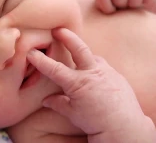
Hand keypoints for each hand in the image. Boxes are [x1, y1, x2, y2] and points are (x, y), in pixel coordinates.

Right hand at [27, 28, 155, 141]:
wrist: (124, 126)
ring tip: (77, 56)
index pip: (54, 69)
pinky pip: (103, 66)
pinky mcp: (116, 75)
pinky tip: (94, 74)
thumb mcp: (73, 113)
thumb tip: (46, 100)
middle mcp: (92, 73)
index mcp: (77, 83)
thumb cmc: (97, 122)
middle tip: (58, 29)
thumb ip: (58, 104)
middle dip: (67, 37)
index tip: (31, 52)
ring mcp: (106, 72)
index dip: (41, 60)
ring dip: (83, 55)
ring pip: (92, 57)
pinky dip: (95, 67)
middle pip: (78, 48)